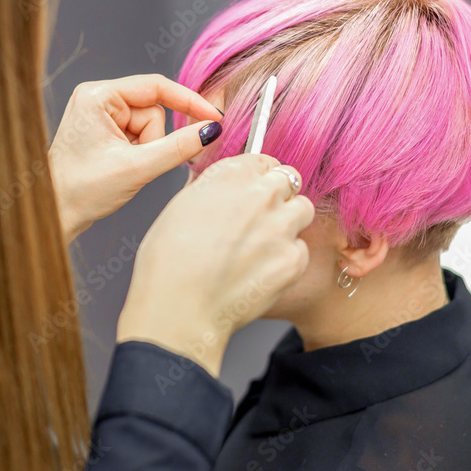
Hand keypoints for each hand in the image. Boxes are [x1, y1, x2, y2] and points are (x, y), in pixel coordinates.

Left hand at [48, 74, 222, 242]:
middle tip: (135, 164)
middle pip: (154, 111)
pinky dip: (139, 155)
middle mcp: (97, 99)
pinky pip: (140, 137)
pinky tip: (121, 168)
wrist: (54, 213)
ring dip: (146, 151)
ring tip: (124, 168)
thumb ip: (178, 147)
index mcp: (97, 96)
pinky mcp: (105, 131)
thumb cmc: (82, 190)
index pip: (156, 87)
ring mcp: (100, 115)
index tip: (215, 117)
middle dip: (153, 141)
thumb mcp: (136, 168)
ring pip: (150, 127)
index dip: (189, 102)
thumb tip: (210, 130)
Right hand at [116, 155, 314, 376]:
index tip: (256, 189)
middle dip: (279, 196)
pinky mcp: (293, 259)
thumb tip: (220, 187)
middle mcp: (259, 193)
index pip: (264, 160)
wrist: (179, 309)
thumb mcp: (178, 209)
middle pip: (289, 180)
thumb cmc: (168, 265)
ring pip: (303, 210)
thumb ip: (209, 190)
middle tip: (261, 219)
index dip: (260, 176)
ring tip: (263, 246)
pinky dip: (287, 259)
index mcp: (229, 175)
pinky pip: (300, 249)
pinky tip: (261, 273)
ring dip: (288, 223)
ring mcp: (280, 226)